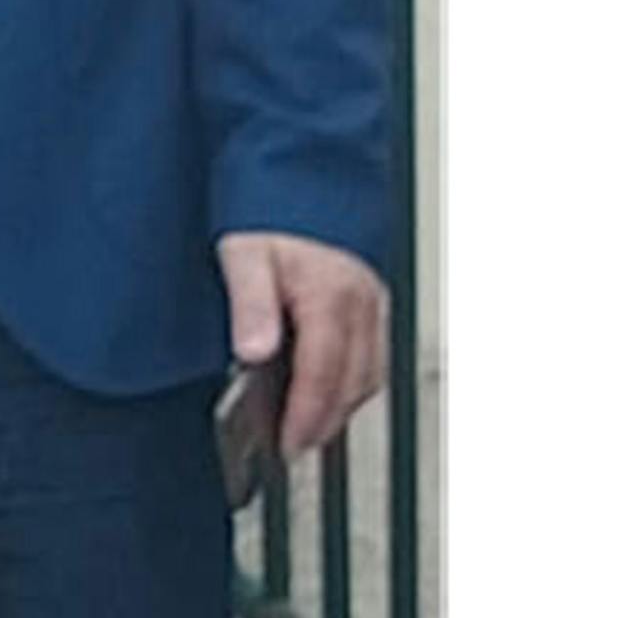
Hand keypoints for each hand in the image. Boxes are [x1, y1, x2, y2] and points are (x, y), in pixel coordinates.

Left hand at [220, 228, 391, 464]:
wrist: (299, 173)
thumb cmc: (270, 210)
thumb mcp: (243, 253)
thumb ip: (251, 304)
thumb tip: (255, 352)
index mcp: (329, 296)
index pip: (323, 375)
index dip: (306, 416)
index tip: (288, 443)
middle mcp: (360, 301)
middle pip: (353, 382)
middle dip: (326, 421)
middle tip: (295, 445)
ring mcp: (372, 300)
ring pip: (370, 372)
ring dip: (343, 405)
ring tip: (309, 425)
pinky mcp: (373, 298)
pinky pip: (374, 353)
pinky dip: (353, 380)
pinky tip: (329, 386)